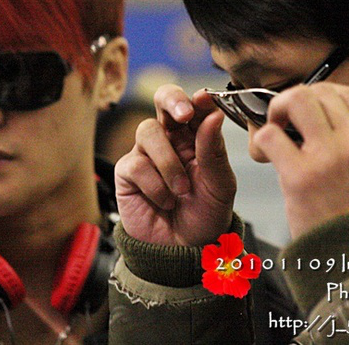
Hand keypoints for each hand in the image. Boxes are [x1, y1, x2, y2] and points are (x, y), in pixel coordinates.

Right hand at [114, 85, 236, 245]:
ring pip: (148, 131)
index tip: (205, 100)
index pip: (195, 105)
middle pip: (163, 100)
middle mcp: (171, 139)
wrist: (184, 251)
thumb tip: (213, 114)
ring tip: (181, 190)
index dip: (199, 98)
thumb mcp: (220, 185)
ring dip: (168, 163)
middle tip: (184, 113)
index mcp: (197, 136)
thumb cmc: (205, 216)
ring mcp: (147, 154)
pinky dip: (155, 185)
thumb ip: (214, 150)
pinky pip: (137, 164)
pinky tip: (164, 201)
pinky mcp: (128, 172)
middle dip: (172, 100)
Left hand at [252, 83, 348, 237]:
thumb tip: (323, 114)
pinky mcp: (301, 175)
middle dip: (294, 100)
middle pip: (319, 91)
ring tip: (274, 128)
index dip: (321, 94)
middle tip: (284, 119)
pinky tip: (264, 154)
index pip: (348, 93)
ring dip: (277, 110)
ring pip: (296, 100)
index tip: (308, 109)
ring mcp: (330, 157)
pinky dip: (262, 140)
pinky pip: (271, 135)